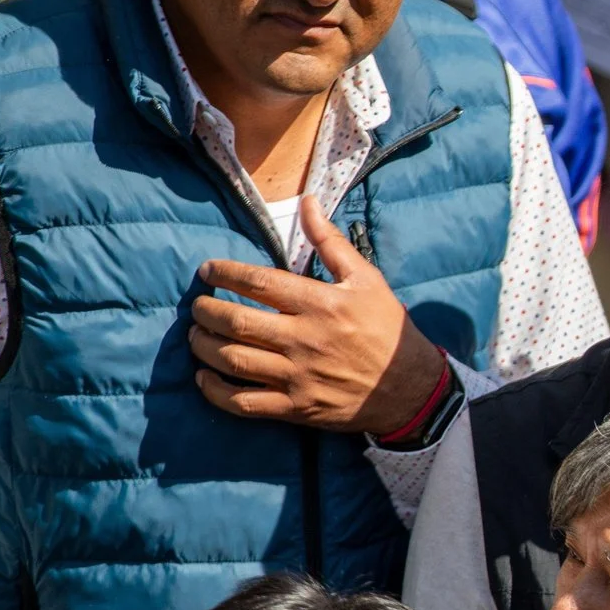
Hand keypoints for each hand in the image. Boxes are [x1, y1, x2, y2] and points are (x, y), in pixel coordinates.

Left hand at [190, 194, 449, 434]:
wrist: (412, 389)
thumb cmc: (388, 331)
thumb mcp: (367, 280)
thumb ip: (330, 242)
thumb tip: (307, 201)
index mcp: (320, 304)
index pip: (257, 282)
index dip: (223, 272)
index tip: (208, 271)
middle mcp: (305, 340)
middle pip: (234, 322)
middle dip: (205, 310)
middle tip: (199, 306)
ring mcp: (299, 377)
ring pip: (231, 360)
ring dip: (203, 346)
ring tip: (197, 336)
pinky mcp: (297, 407)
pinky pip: (243, 402)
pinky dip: (215, 391)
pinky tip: (206, 378)